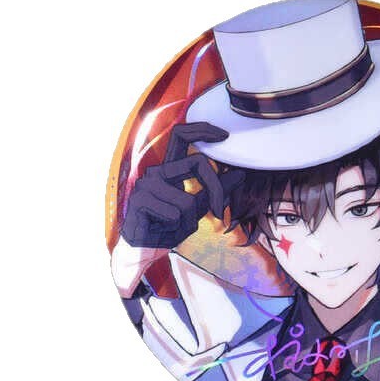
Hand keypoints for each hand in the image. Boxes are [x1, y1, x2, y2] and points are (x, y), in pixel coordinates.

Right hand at [121, 122, 243, 248]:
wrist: (143, 251)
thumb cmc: (167, 228)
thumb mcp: (196, 208)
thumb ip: (215, 191)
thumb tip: (240, 174)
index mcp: (168, 169)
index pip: (181, 136)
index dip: (203, 130)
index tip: (224, 136)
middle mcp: (156, 172)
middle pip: (198, 163)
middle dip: (216, 188)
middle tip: (218, 211)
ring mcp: (145, 185)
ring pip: (188, 200)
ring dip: (188, 221)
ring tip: (173, 227)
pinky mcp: (139, 201)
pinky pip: (174, 214)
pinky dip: (175, 227)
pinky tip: (161, 229)